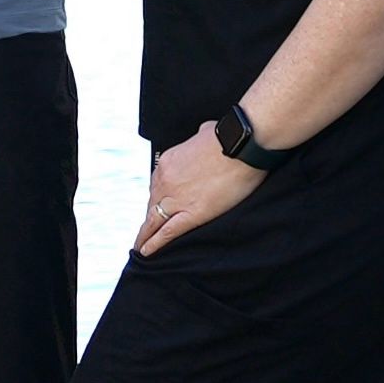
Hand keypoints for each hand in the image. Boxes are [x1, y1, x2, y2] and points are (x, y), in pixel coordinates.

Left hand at [134, 134, 263, 256]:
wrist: (243, 144)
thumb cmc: (229, 136)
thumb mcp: (206, 131)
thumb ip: (199, 138)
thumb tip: (203, 136)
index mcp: (168, 161)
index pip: (157, 184)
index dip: (158, 197)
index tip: (159, 204)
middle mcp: (166, 180)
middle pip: (153, 203)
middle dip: (151, 217)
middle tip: (147, 229)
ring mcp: (176, 198)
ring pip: (154, 220)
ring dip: (145, 234)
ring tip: (140, 245)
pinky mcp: (192, 213)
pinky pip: (167, 232)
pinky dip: (154, 243)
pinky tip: (146, 251)